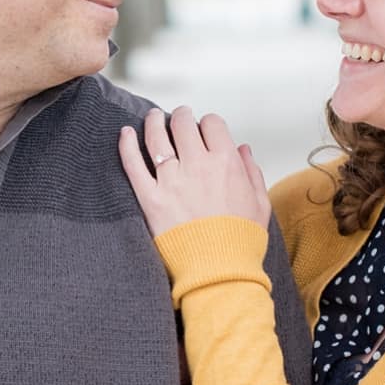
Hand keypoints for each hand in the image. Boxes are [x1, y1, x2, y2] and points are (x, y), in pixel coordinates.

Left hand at [119, 107, 269, 237]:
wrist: (219, 269)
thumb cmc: (241, 240)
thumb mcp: (260, 203)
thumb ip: (251, 172)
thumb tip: (243, 150)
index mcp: (226, 164)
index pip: (213, 125)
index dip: (209, 122)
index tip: (206, 127)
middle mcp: (198, 165)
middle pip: (183, 124)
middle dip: (182, 115)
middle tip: (180, 116)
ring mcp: (171, 180)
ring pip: (156, 137)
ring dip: (154, 121)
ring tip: (153, 117)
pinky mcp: (151, 198)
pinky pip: (133, 164)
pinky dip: (127, 144)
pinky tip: (125, 133)